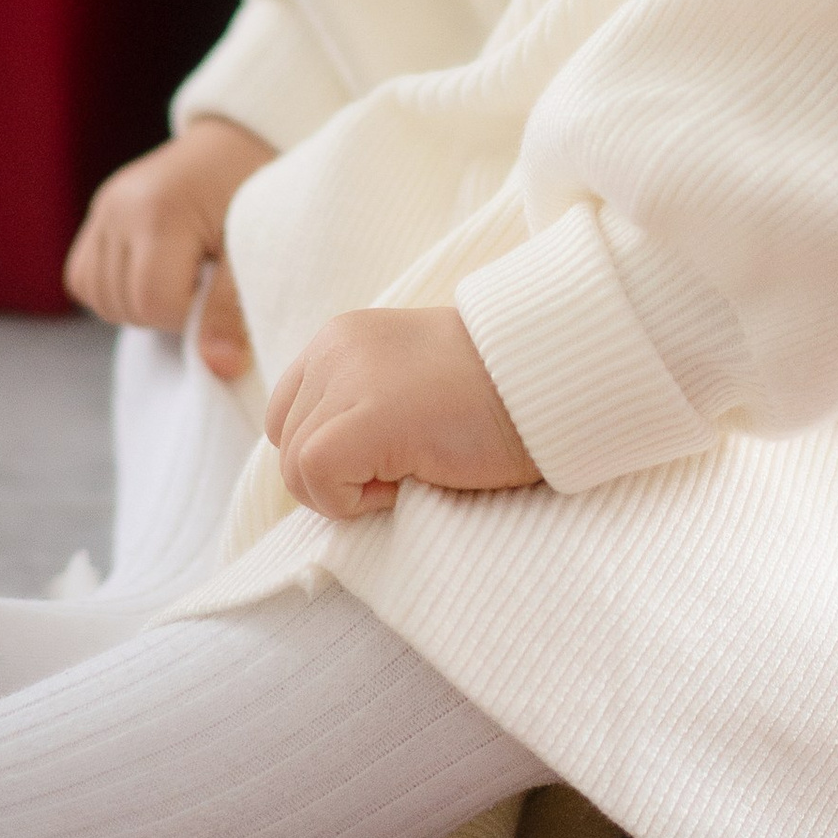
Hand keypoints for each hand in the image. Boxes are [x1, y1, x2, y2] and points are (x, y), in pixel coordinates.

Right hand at [62, 118, 273, 376]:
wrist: (243, 136)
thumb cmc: (258, 188)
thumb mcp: (257, 246)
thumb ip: (233, 308)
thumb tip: (219, 369)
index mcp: (160, 211)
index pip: (154, 303)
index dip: (190, 314)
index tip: (218, 289)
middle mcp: (120, 207)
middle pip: (123, 305)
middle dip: (165, 310)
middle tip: (204, 280)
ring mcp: (104, 207)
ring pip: (98, 296)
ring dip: (139, 302)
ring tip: (181, 274)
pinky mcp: (99, 211)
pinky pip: (83, 276)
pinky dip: (114, 288)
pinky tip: (152, 272)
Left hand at [265, 306, 539, 521]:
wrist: (551, 382)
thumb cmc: (493, 397)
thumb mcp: (406, 382)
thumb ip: (359, 403)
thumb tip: (322, 468)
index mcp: (341, 337)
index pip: (288, 416)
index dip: (329, 452)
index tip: (387, 453)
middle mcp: (334, 348)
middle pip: (287, 445)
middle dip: (339, 474)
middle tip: (408, 464)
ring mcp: (349, 378)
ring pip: (297, 469)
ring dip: (351, 489)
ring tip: (414, 467)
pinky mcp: (368, 418)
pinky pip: (318, 480)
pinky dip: (355, 500)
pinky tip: (410, 479)